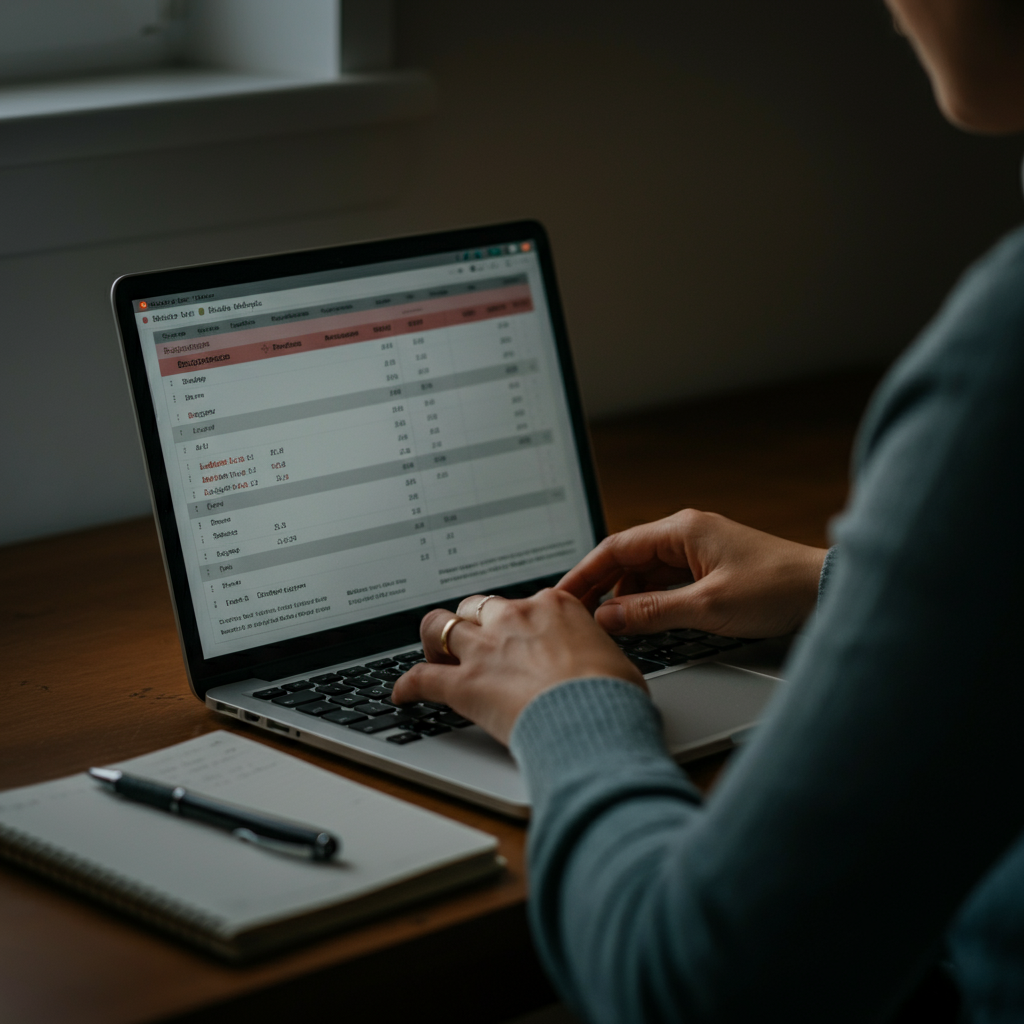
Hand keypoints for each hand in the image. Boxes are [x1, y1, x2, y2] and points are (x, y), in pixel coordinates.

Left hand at [390, 590, 644, 745]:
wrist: (594, 718)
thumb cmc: (612, 694)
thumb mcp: (613, 660)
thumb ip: (592, 652)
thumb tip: (597, 665)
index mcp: (552, 606)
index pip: (522, 603)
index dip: (515, 621)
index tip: (516, 634)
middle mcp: (513, 618)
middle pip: (476, 607)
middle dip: (471, 622)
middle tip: (472, 641)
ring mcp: (485, 649)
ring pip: (439, 627)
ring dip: (434, 640)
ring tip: (432, 653)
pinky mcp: (465, 684)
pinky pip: (422, 678)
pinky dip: (407, 686)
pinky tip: (401, 694)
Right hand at [557, 509, 826, 637]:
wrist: (826, 591)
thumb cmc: (777, 588)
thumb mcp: (706, 607)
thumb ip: (651, 612)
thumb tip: (607, 617)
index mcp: (681, 530)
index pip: (615, 548)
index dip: (584, 574)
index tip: (562, 596)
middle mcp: (687, 534)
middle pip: (626, 559)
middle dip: (601, 588)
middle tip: (578, 616)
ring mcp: (699, 551)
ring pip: (646, 573)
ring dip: (626, 597)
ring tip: (608, 625)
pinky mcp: (710, 569)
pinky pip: (666, 582)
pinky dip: (650, 601)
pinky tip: (642, 622)